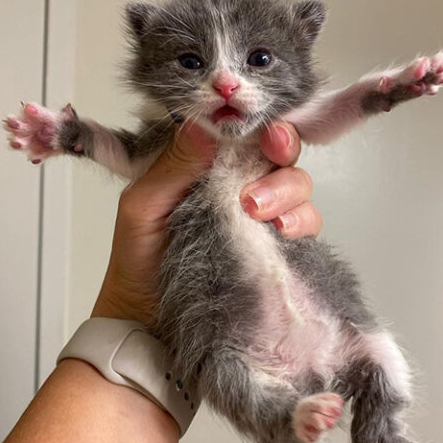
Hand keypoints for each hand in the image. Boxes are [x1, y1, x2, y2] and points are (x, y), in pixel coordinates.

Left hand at [92, 121, 321, 325]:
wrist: (148, 321)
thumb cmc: (137, 260)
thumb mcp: (143, 205)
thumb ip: (175, 164)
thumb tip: (206, 122)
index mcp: (206, 164)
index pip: (244, 130)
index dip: (261, 123)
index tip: (265, 130)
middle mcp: (238, 183)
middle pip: (279, 153)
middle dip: (282, 152)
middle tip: (271, 160)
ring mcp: (260, 215)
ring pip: (297, 185)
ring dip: (286, 191)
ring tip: (255, 211)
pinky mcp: (276, 246)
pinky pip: (305, 223)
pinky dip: (301, 222)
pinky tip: (282, 232)